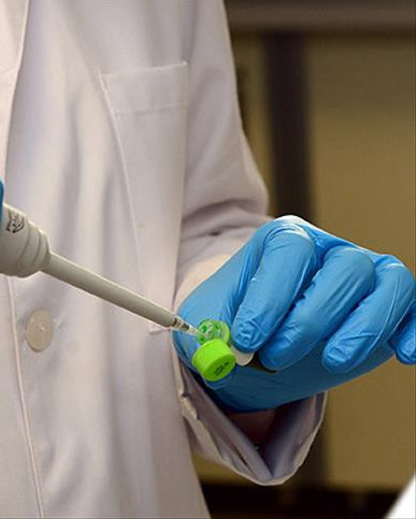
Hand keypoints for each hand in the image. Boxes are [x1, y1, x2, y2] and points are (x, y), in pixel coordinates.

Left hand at [173, 216, 414, 411]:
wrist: (252, 347)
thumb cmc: (231, 324)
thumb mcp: (207, 324)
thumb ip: (210, 333)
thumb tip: (223, 353)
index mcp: (284, 240)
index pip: (289, 251)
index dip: (270, 295)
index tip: (247, 339)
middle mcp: (329, 252)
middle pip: (344, 267)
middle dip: (310, 319)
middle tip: (276, 357)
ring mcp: (365, 278)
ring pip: (391, 283)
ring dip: (365, 326)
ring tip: (332, 361)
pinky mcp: (390, 311)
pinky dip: (414, 332)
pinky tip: (403, 355)